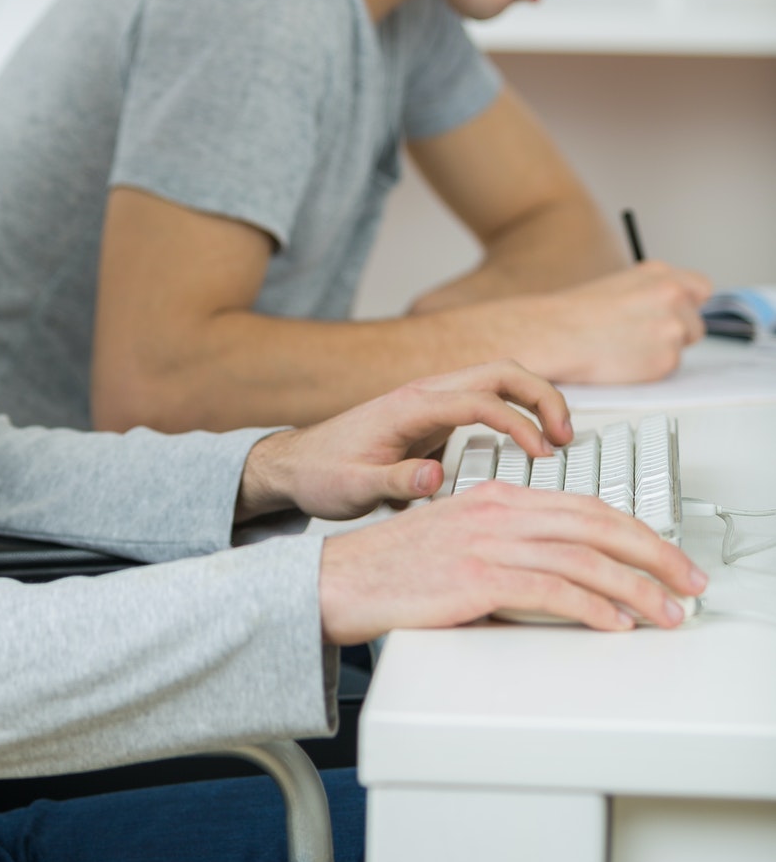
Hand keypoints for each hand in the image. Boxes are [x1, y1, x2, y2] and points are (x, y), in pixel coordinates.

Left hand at [236, 359, 572, 522]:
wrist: (294, 465)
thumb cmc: (320, 475)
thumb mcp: (352, 489)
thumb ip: (393, 485)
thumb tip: (435, 478)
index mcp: (408, 406)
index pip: (478, 400)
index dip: (516, 423)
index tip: (539, 454)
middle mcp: (424, 394)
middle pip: (498, 372)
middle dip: (540, 396)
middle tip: (566, 434)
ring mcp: (430, 401)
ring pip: (496, 380)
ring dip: (533, 400)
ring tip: (560, 438)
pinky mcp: (433, 415)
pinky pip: (487, 400)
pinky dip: (517, 411)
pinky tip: (530, 443)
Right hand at [317, 485, 708, 643]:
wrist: (337, 580)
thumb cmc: (392, 569)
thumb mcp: (457, 540)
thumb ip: (507, 548)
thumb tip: (561, 579)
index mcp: (496, 495)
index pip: (586, 505)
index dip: (636, 531)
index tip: (667, 557)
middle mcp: (497, 510)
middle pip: (598, 525)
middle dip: (655, 556)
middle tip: (688, 581)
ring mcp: (487, 542)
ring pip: (584, 559)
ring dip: (637, 589)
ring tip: (666, 612)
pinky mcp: (475, 578)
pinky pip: (550, 590)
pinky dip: (591, 607)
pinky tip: (614, 623)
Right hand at [511, 262, 710, 383]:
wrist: (553, 335)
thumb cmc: (575, 314)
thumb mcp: (619, 286)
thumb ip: (652, 294)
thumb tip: (669, 309)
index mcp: (660, 274)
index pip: (700, 289)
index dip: (686, 306)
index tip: (673, 315)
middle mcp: (673, 296)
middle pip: (695, 323)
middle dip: (674, 332)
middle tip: (640, 337)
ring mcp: (673, 327)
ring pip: (682, 347)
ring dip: (662, 351)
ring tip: (625, 348)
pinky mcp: (667, 359)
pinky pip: (668, 369)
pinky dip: (649, 369)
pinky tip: (622, 361)